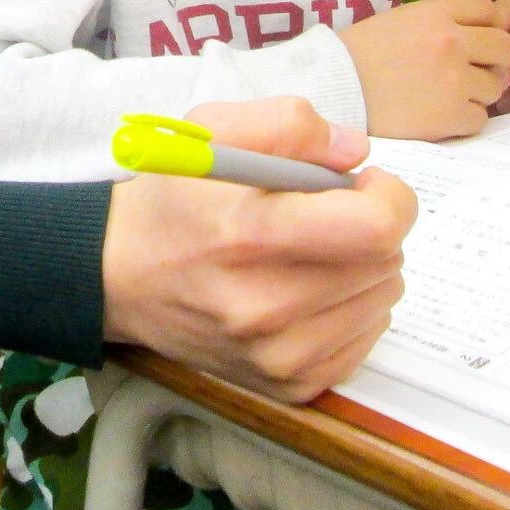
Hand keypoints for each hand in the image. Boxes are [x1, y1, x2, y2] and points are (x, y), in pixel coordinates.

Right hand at [102, 97, 416, 403]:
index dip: (389, 197)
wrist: (120, 275)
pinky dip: (350, 309)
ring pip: (382, 301)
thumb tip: (355, 153)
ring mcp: (277, 354)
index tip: (364, 184)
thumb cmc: (172, 198)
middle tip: (326, 214)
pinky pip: (365, 341)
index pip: (375, 228)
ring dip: (362, 269)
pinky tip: (308, 290)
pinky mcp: (287, 384)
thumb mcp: (212, 132)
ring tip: (310, 252)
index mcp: (249, 233)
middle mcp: (266, 304)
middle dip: (371, 227)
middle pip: (386, 264)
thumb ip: (288, 124)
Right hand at [339, 0, 509, 138]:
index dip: (487, 26)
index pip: (489, 10)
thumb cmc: (359, 54)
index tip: (477, 40)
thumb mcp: (398, 21)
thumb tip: (475, 34)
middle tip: (472, 71)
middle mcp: (451, 43)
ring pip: (495, 86)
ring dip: (477, 92)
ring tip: (448, 96)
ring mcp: (454, 80)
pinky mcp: (451, 115)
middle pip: (505, 47)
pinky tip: (440, 115)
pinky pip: (479, 118)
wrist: (334, 90)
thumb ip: (438, 22)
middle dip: (493, 60)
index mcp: (436, 14)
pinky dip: (464, 119)